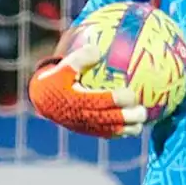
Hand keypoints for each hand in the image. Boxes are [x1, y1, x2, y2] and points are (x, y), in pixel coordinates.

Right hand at [28, 44, 147, 137]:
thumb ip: (80, 58)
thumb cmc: (56, 79)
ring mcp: (85, 125)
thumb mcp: (63, 67)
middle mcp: (83, 115)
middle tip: (143, 112)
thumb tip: (97, 49)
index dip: (119, 99)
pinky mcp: (86, 130)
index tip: (132, 93)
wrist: (42, 100)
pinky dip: (119, 134)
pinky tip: (131, 129)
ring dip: (127, 129)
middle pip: (111, 119)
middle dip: (129, 118)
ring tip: (141, 125)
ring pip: (110, 131)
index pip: (103, 101)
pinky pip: (105, 134)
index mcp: (78, 100)